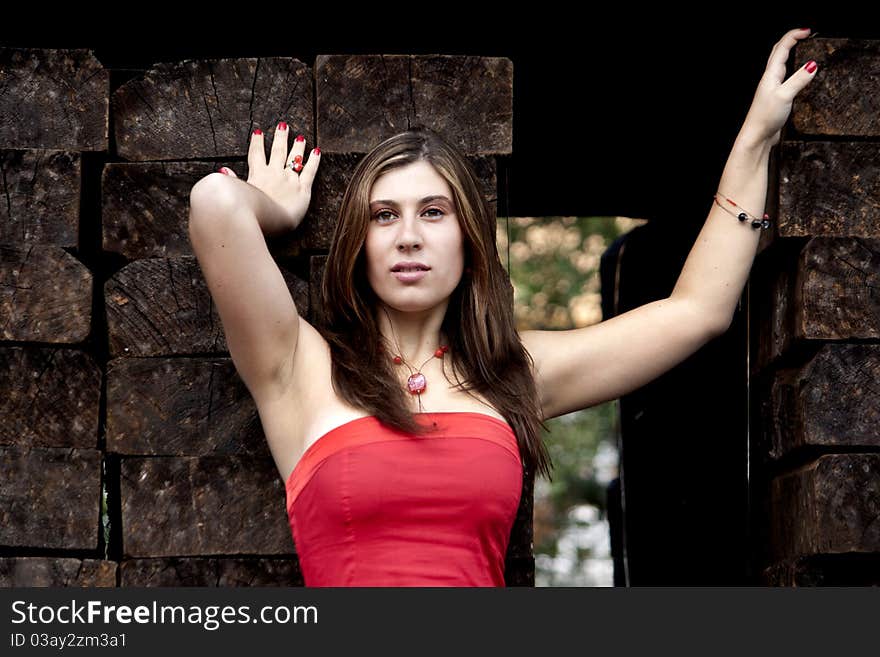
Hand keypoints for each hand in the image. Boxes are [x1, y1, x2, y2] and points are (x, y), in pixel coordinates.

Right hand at [219, 122, 319, 229]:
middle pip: (278, 151)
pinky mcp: (302, 189)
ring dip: (297, 146)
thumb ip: (232, 180)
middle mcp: (274, 173)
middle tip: (284, 125)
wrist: (262, 218)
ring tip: (300, 137)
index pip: (256, 154)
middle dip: (280, 137)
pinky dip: (313, 161)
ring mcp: (289, 179)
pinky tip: (316, 151)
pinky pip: (310, 171)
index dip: (257, 142)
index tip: (258, 132)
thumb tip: (224, 170)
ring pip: (294, 158)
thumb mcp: (235, 193)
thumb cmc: (246, 210)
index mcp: (257, 174)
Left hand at [739, 28, 818, 147]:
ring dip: (791, 53)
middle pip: (778, 53)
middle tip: (806, 35)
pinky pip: (785, 78)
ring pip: (781, 65)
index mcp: (771, 75)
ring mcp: (772, 88)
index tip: (808, 31)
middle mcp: (770, 79)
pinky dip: (793, 70)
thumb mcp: (785, 96)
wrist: (757, 137)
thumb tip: (812, 64)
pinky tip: (799, 75)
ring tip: (804, 48)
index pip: (781, 48)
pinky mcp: (776, 97)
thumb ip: (798, 80)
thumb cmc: (765, 117)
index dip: (794, 36)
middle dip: (791, 40)